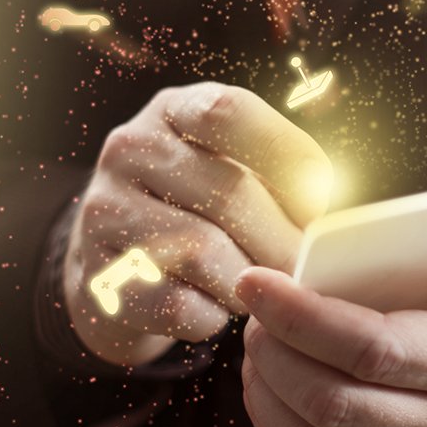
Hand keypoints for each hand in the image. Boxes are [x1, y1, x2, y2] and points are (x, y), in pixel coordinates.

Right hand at [63, 83, 332, 366]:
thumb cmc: (197, 208)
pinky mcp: (98, 277)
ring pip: (203, 252)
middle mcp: (130, 148)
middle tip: (306, 268)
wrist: (113, 263)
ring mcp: (105, 211)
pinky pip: (178, 305)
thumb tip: (327, 217)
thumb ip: (279, 174)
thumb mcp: (230, 166)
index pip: (229, 112)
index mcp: (173, 110)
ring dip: (249, 281)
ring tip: (263, 288)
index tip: (319, 201)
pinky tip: (218, 308)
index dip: (287, 155)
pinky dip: (214, 316)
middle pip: (229, 192)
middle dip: (282, 240)